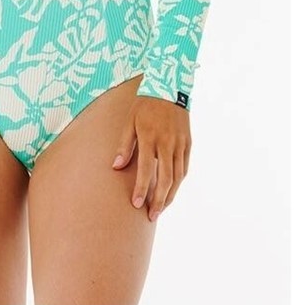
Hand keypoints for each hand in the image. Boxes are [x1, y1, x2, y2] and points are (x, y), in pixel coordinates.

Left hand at [111, 95, 190, 220]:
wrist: (169, 87)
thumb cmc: (145, 104)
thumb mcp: (129, 120)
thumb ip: (124, 144)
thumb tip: (116, 167)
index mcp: (150, 137)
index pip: (147, 170)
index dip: (142, 189)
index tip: (136, 204)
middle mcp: (167, 143)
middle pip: (166, 179)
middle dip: (159, 200)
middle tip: (152, 216)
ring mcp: (180, 144)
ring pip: (178, 177)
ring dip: (170, 195)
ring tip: (161, 209)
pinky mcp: (188, 143)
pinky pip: (185, 168)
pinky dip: (179, 182)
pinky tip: (172, 191)